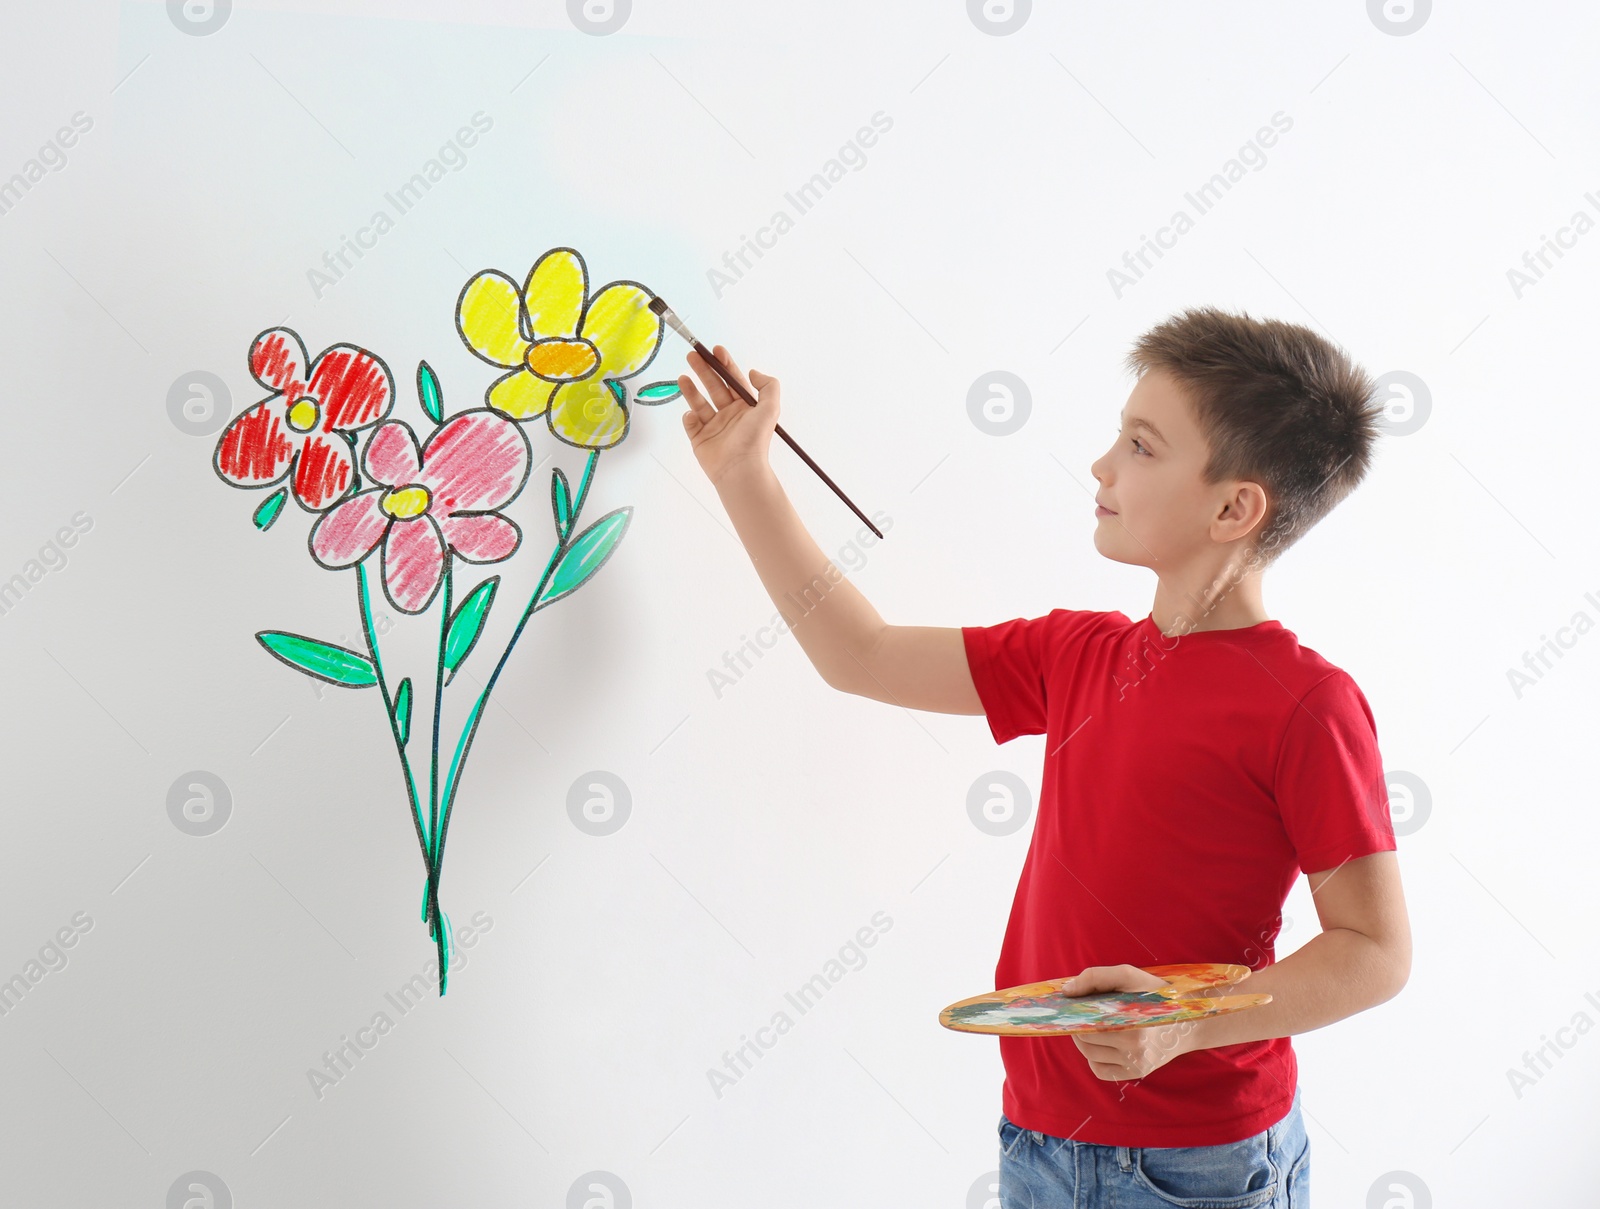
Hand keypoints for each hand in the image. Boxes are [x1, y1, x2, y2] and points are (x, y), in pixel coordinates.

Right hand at [678, 345, 779, 487]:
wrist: (739, 469)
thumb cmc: (755, 440)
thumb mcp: (771, 408)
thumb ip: (768, 386)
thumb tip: (753, 372)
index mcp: (745, 407)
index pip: (733, 380)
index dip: (725, 364)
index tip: (716, 350)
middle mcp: (729, 415)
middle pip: (713, 387)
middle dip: (703, 370)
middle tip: (693, 355)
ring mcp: (713, 427)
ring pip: (699, 403)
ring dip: (691, 389)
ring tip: (683, 377)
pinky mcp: (700, 439)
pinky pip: (691, 424)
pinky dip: (689, 417)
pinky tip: (691, 414)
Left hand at [1064, 964, 1203, 1081]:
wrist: (1190, 1020)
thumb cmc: (1156, 993)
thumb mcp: (1129, 975)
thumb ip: (1095, 977)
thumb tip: (1067, 990)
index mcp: (1132, 1021)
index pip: (1085, 1021)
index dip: (1074, 1013)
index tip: (1070, 1004)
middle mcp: (1135, 1047)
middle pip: (1084, 1039)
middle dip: (1078, 1025)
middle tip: (1084, 1013)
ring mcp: (1136, 1063)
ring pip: (1089, 1055)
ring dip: (1084, 1040)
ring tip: (1093, 1026)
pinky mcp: (1136, 1073)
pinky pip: (1100, 1071)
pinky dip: (1094, 1058)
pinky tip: (1103, 1043)